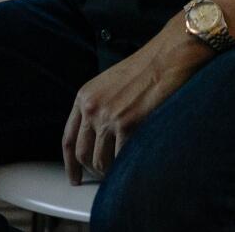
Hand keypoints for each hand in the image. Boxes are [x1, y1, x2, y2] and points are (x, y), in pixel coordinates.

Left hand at [62, 28, 209, 183]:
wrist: (166, 58)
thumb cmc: (144, 68)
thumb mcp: (109, 84)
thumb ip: (99, 106)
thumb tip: (99, 136)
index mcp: (84, 97)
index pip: (68, 138)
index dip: (70, 162)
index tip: (74, 175)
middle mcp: (91, 108)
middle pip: (82, 153)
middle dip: (91, 170)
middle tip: (101, 178)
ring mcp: (108, 118)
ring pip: (100, 161)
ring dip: (110, 171)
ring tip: (121, 170)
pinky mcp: (127, 125)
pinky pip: (121, 158)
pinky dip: (126, 166)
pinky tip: (132, 164)